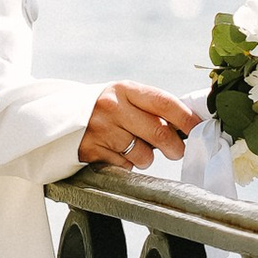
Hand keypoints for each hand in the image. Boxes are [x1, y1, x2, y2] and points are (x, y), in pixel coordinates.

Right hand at [78, 81, 202, 173]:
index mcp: (125, 90)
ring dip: (145, 157)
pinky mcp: (92, 153)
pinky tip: (115, 152)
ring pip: (144, 156)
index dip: (187, 118)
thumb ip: (151, 107)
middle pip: (160, 133)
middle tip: (176, 150)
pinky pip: (125, 167)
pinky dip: (126, 164)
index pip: (165, 103)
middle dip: (176, 147)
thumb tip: (189, 125)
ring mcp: (101, 131)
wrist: (58, 116)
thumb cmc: (103, 107)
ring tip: (132, 147)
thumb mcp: (123, 96)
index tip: (199, 128)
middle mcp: (112, 108)